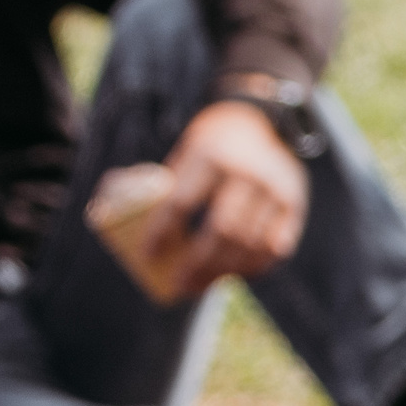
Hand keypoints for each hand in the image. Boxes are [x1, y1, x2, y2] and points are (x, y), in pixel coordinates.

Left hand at [155, 95, 308, 294]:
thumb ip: (160, 184)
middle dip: (198, 265)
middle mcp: (247, 172)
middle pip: (221, 230)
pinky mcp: (296, 203)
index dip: (162, 232)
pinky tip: (234, 275)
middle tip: (179, 285)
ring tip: (202, 285)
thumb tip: (109, 213)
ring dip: (225, 272)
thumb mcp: (184, 153)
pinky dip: (255, 267)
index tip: (147, 254)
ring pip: (251, 244)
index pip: (181, 202)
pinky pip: (276, 246)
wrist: (259, 119)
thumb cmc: (210, 145)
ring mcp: (276, 188)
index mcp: (209, 156)